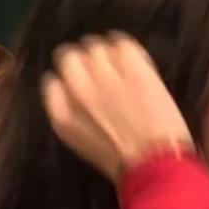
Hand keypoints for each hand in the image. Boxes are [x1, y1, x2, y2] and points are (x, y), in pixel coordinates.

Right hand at [41, 33, 193, 184]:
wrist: (156, 164)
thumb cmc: (123, 164)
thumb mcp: (83, 143)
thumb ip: (74, 116)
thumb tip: (76, 94)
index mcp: (62, 115)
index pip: (52, 82)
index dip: (67, 81)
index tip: (80, 85)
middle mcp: (78, 90)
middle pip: (69, 58)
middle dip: (82, 61)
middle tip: (98, 69)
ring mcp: (106, 76)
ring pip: (95, 48)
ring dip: (105, 53)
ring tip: (117, 63)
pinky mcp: (133, 68)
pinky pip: (122, 44)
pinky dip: (125, 47)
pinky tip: (131, 57)